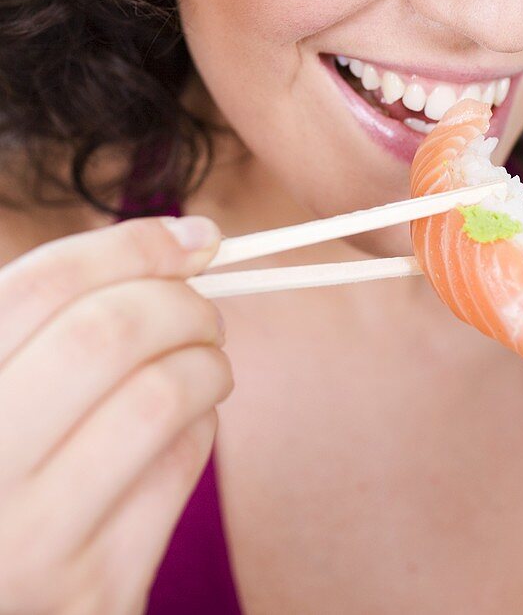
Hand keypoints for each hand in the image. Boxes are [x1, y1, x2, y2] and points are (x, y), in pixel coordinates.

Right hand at [0, 214, 231, 614]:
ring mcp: (29, 543)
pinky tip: (183, 428)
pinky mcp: (93, 590)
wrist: (7, 600)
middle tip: (203, 312)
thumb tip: (195, 238)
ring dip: (207, 363)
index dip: (133, 247)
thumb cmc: (13, 464)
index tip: (195, 238)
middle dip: (182, 303)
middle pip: (108, 334)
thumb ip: (67, 313)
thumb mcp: (10, 380)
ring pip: (161, 399)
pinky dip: (200, 427)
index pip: (44, 286)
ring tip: (203, 364)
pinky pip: (178, 470)